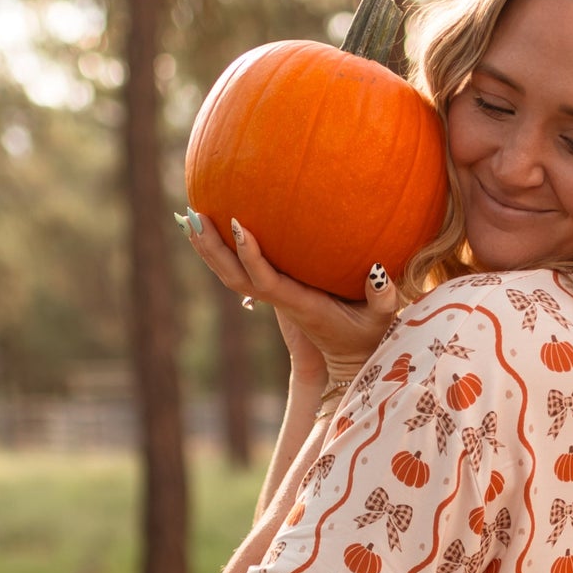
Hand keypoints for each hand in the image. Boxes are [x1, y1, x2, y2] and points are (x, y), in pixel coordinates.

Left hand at [177, 210, 398, 383]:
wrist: (351, 357)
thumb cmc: (367, 336)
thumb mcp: (380, 320)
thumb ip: (382, 298)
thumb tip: (377, 269)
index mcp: (300, 306)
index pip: (266, 282)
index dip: (250, 257)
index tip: (239, 225)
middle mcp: (280, 301)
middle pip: (234, 278)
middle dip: (212, 249)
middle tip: (193, 215)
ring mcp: (274, 296)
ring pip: (231, 275)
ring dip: (208, 249)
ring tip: (190, 215)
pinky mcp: (274, 290)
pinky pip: (241, 270)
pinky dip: (222, 250)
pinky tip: (214, 224)